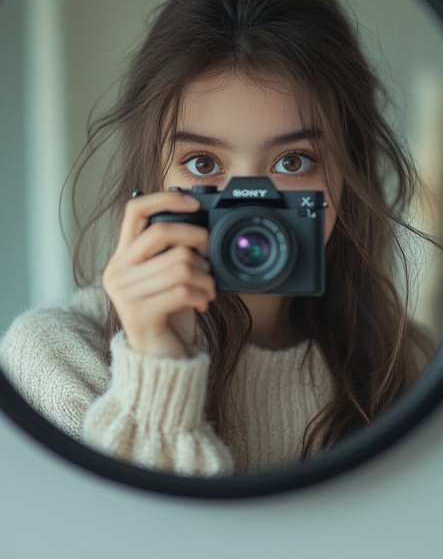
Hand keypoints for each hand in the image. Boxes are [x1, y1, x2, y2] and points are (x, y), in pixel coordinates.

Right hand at [102, 191, 215, 357]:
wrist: (160, 360)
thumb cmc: (168, 314)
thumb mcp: (167, 277)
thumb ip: (172, 251)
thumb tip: (200, 223)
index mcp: (122, 257)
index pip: (134, 211)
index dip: (165, 198)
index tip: (194, 203)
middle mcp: (117, 271)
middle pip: (162, 232)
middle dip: (196, 238)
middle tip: (210, 255)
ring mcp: (124, 293)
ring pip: (179, 264)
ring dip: (206, 277)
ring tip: (208, 289)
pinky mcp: (139, 314)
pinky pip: (182, 290)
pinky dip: (202, 295)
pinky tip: (203, 303)